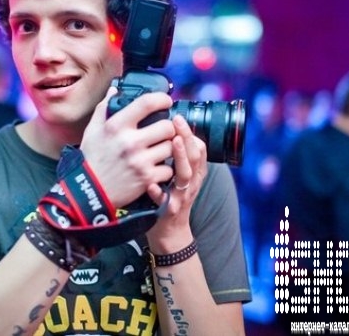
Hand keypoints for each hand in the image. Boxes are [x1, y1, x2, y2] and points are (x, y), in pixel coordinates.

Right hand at [80, 87, 175, 208]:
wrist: (89, 192)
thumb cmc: (91, 159)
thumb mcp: (92, 130)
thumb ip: (104, 108)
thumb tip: (114, 90)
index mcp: (116, 126)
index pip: (147, 103)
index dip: (162, 99)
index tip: (166, 102)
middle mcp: (130, 142)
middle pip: (167, 126)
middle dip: (168, 128)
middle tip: (163, 131)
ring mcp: (140, 161)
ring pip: (171, 147)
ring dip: (168, 148)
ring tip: (159, 149)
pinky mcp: (147, 179)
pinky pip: (169, 168)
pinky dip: (165, 169)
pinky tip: (156, 167)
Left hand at [146, 115, 207, 247]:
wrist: (169, 231)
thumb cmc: (171, 196)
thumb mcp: (180, 175)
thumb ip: (178, 155)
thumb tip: (170, 128)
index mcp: (194, 172)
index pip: (199, 148)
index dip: (191, 132)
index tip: (179, 116)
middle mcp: (191, 183)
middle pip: (194, 157)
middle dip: (187, 138)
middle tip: (177, 120)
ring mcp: (181, 196)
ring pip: (185, 176)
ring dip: (180, 158)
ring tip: (174, 143)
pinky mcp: (169, 210)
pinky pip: (164, 200)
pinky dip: (158, 191)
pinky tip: (150, 185)